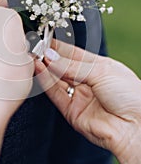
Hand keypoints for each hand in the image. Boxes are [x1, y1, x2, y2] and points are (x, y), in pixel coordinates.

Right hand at [35, 39, 140, 160]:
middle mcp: (86, 81)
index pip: (73, 53)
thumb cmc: (130, 94)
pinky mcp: (72, 112)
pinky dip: (46, 81)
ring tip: (33, 55)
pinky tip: (39, 68)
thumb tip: (49, 56)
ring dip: (44, 67)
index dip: (58, 46)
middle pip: (62, 66)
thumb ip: (72, 65)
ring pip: (57, 80)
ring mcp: (79, 97)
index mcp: (98, 67)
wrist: (137, 126)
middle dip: (48, 56)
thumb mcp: (101, 71)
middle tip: (34, 46)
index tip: (43, 38)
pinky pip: (56, 94)